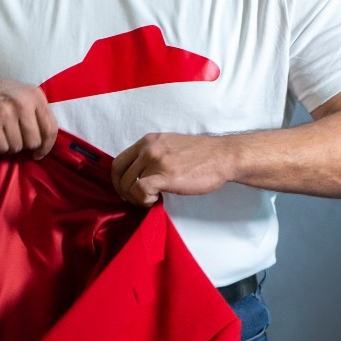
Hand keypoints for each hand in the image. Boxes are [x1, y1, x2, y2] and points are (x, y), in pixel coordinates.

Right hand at [0, 72, 57, 158]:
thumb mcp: (23, 96)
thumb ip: (36, 115)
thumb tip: (45, 144)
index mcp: (35, 95)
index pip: (50, 129)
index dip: (46, 146)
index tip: (39, 153)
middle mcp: (22, 102)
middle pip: (34, 141)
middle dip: (24, 145)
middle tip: (14, 138)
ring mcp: (5, 111)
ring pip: (17, 147)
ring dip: (9, 146)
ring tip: (1, 134)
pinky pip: (2, 148)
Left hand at [111, 133, 230, 206]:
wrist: (222, 157)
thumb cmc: (200, 155)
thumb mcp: (169, 145)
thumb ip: (152, 154)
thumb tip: (137, 173)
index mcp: (148, 140)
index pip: (118, 161)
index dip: (118, 179)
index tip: (126, 190)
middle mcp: (148, 148)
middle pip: (119, 174)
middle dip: (123, 191)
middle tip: (135, 200)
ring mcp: (156, 161)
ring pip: (128, 184)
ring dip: (134, 198)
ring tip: (149, 200)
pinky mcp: (165, 176)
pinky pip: (140, 190)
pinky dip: (143, 199)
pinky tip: (154, 200)